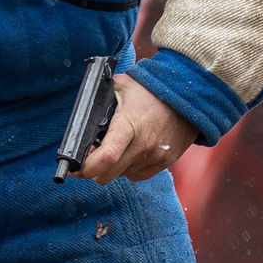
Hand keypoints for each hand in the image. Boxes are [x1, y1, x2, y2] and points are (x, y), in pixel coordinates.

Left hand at [80, 73, 196, 183]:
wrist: (188, 96)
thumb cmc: (150, 90)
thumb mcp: (120, 86)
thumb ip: (98, 100)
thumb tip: (80, 119)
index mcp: (130, 124)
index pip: (107, 156)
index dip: (87, 167)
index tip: (75, 168)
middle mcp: (144, 144)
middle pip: (109, 174)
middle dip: (93, 171)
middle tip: (88, 160)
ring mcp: (156, 155)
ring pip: (121, 175)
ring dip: (112, 169)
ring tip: (114, 149)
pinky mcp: (165, 162)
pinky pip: (137, 176)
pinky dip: (128, 170)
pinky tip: (130, 153)